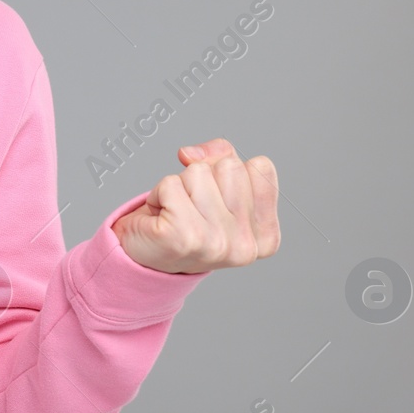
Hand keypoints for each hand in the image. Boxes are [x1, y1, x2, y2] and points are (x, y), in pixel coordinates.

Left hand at [110, 137, 279, 273]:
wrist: (147, 258)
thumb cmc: (186, 222)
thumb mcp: (219, 186)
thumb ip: (221, 156)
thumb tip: (190, 154)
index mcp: (265, 236)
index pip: (261, 168)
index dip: (232, 171)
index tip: (218, 198)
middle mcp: (246, 245)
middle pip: (231, 166)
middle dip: (204, 177)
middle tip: (193, 206)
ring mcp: (216, 243)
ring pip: (198, 171)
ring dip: (180, 185)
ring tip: (177, 212)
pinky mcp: (183, 236)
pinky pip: (170, 183)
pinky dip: (158, 193)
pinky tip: (162, 217)